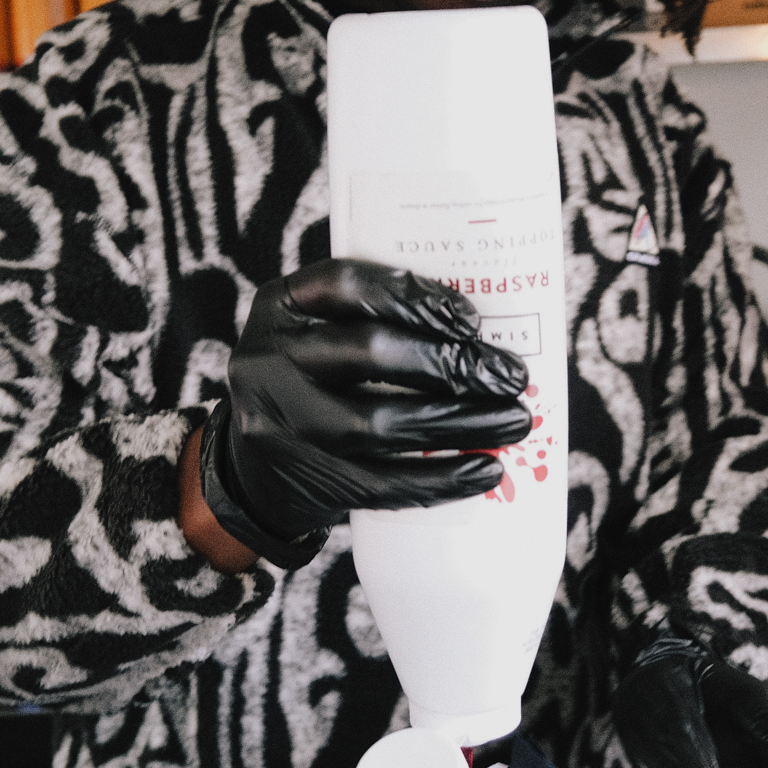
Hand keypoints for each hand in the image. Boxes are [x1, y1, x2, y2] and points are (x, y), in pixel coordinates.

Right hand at [198, 259, 529, 567]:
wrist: (253, 473)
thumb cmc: (316, 388)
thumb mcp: (321, 339)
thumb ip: (377, 323)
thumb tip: (485, 332)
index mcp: (280, 306)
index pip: (347, 284)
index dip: (414, 297)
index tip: (471, 320)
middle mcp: (268, 358)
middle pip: (370, 352)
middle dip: (452, 363)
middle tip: (511, 377)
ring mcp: (279, 423)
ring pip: (380, 422)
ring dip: (461, 422)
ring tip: (514, 421)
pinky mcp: (302, 479)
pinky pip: (380, 483)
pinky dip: (440, 477)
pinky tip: (485, 470)